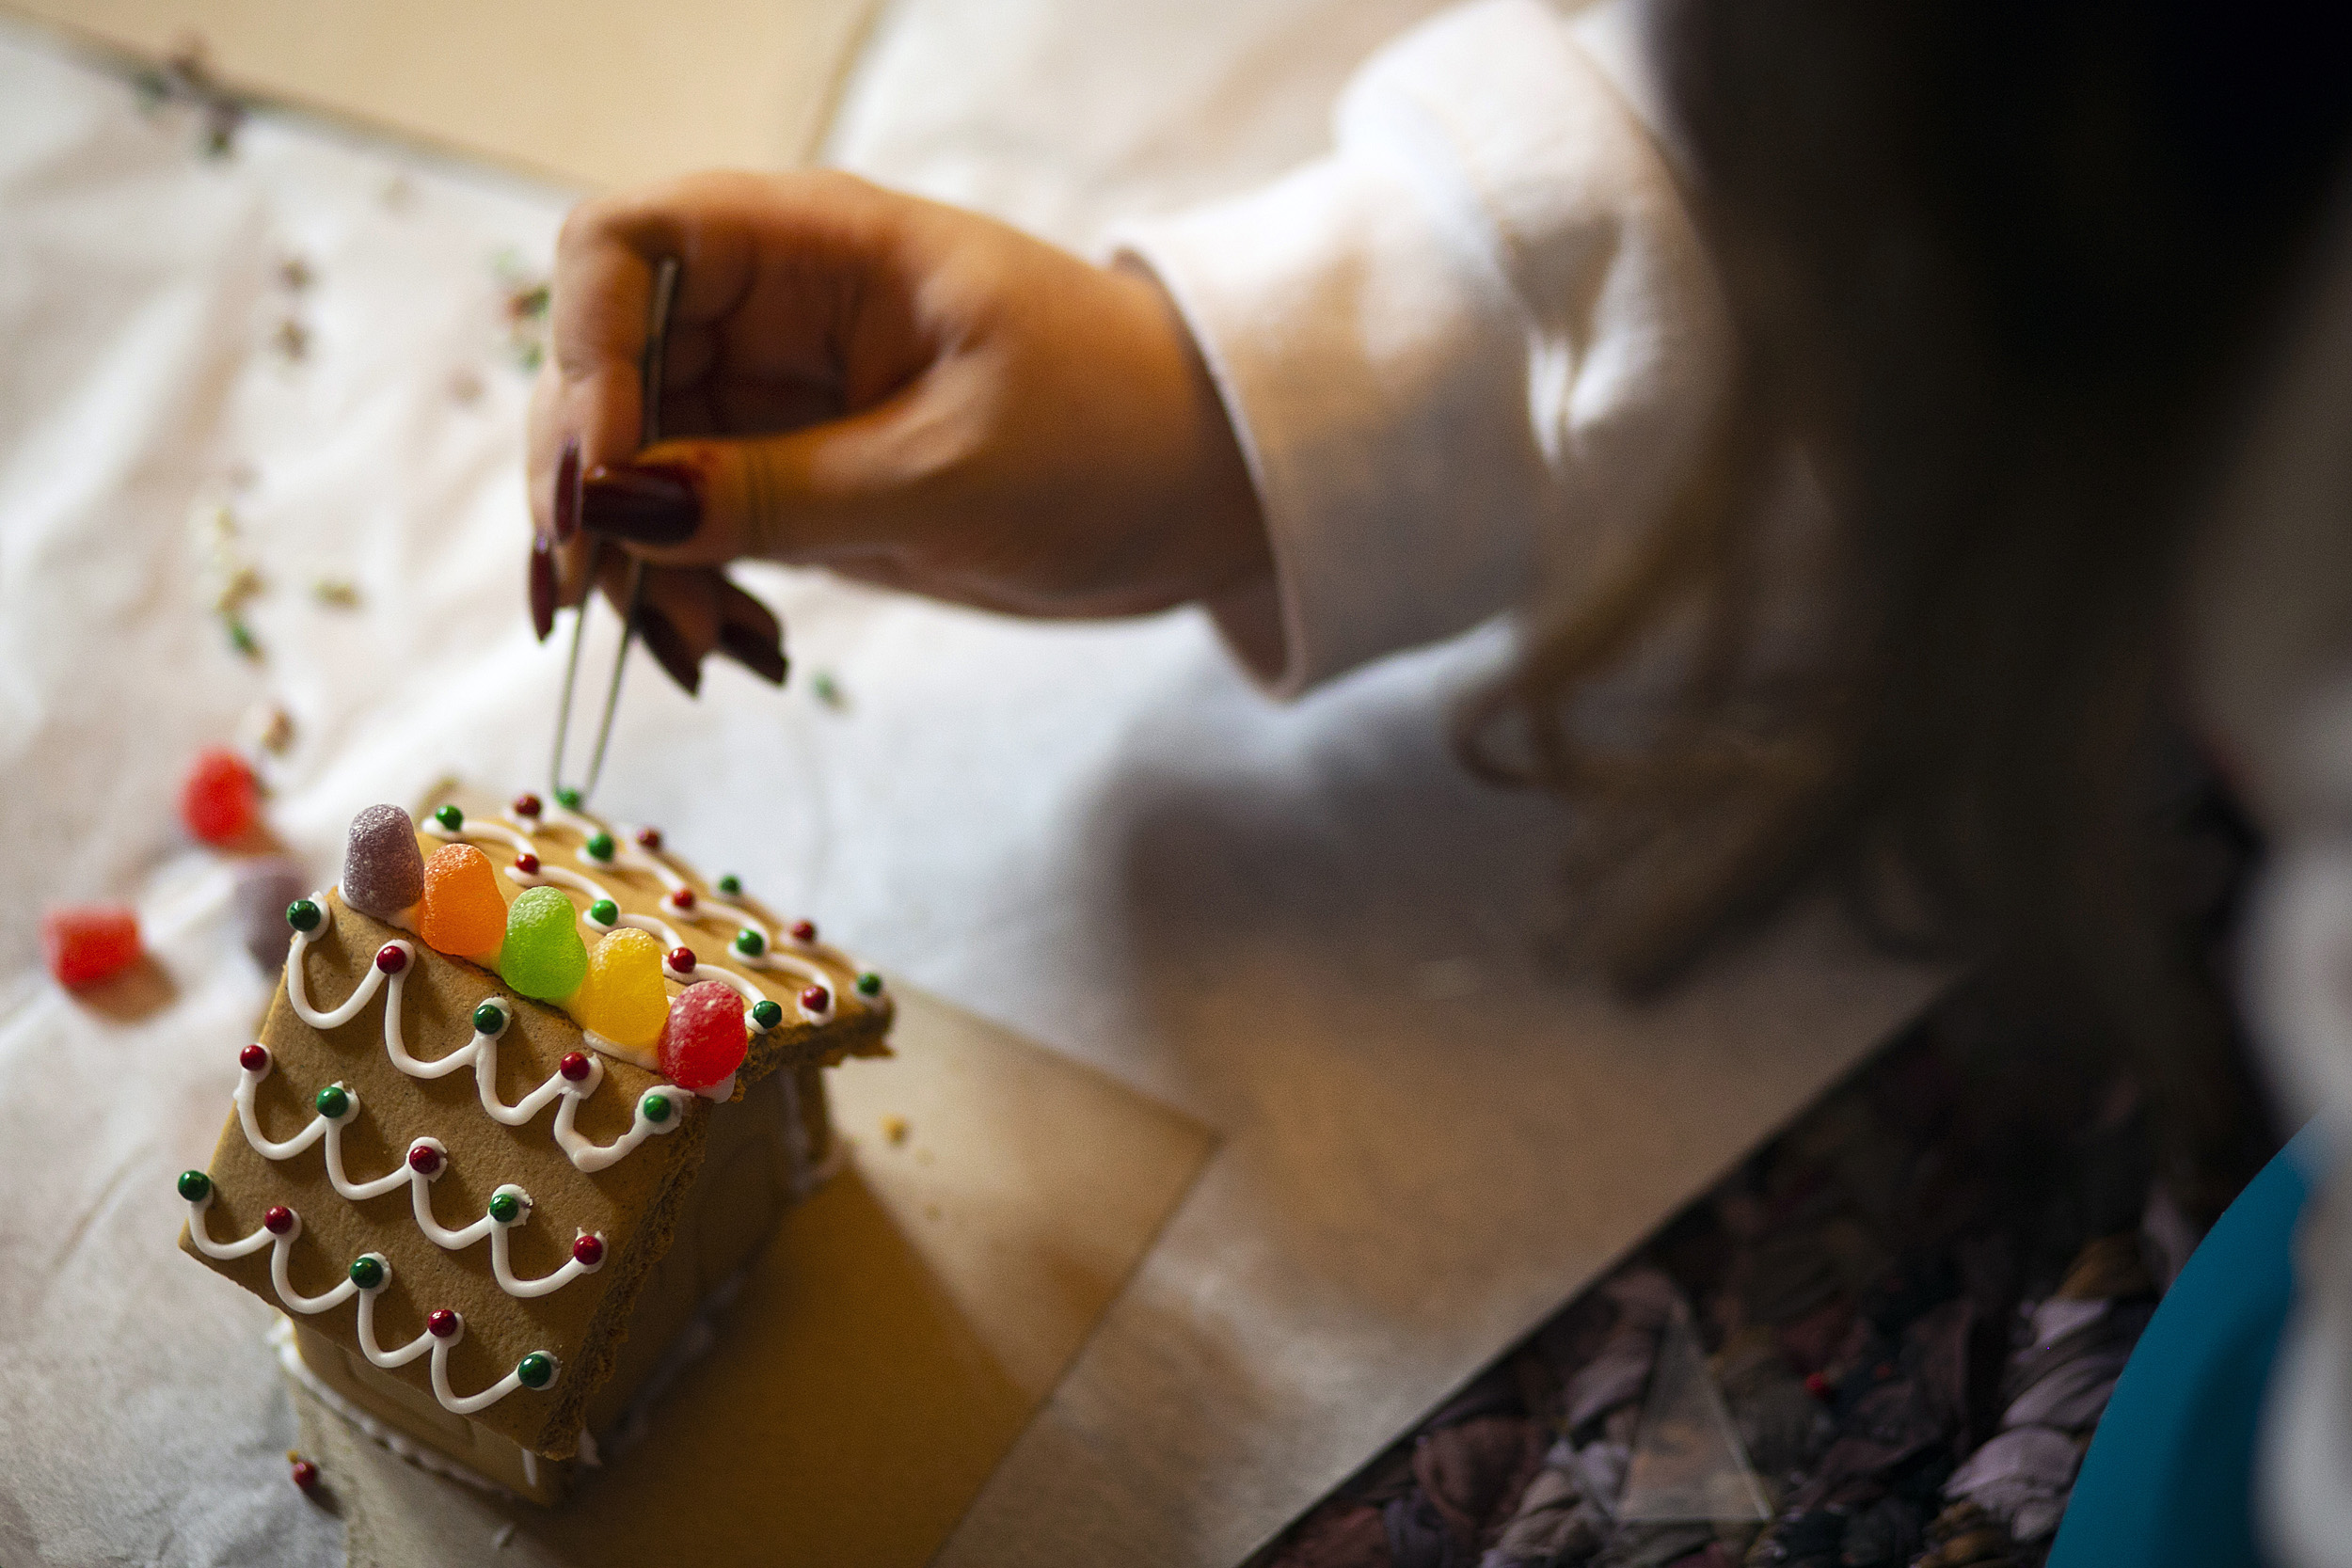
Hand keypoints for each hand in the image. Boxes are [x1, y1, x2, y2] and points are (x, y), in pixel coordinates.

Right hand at [526, 170, 1267, 690]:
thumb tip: (610, 510)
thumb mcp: (947, 471)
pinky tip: (735, 651)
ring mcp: (777, 400)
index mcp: (817, 246)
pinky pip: (688, 530)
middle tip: (593, 606)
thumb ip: (773, 493)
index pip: (624, 245)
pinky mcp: (793, 483)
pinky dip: (685, 592)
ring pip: (631, 468)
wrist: (1210, 491)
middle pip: (601, 368)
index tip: (599, 481)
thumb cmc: (1116, 435)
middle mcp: (776, 310)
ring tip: (704, 655)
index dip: (582, 351)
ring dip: (632, 565)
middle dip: (583, 488)